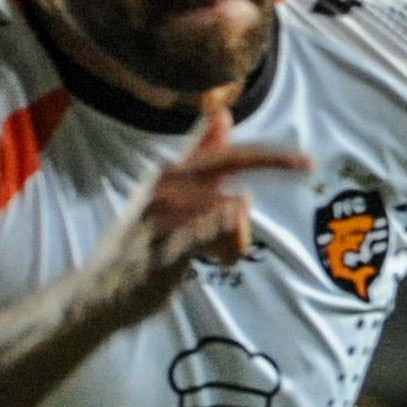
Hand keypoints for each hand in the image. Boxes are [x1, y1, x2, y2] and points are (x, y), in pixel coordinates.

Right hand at [95, 106, 307, 317]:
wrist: (99, 292)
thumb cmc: (143, 243)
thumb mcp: (172, 192)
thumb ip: (199, 155)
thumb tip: (222, 114)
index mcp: (172, 174)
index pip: (229, 155)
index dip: (270, 155)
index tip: (307, 161)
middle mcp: (166, 186)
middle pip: (233, 182)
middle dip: (259, 188)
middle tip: (275, 198)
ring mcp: (163, 216)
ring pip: (230, 217)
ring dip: (229, 247)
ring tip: (204, 260)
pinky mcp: (164, 248)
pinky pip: (209, 235)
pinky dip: (222, 246)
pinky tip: (215, 257)